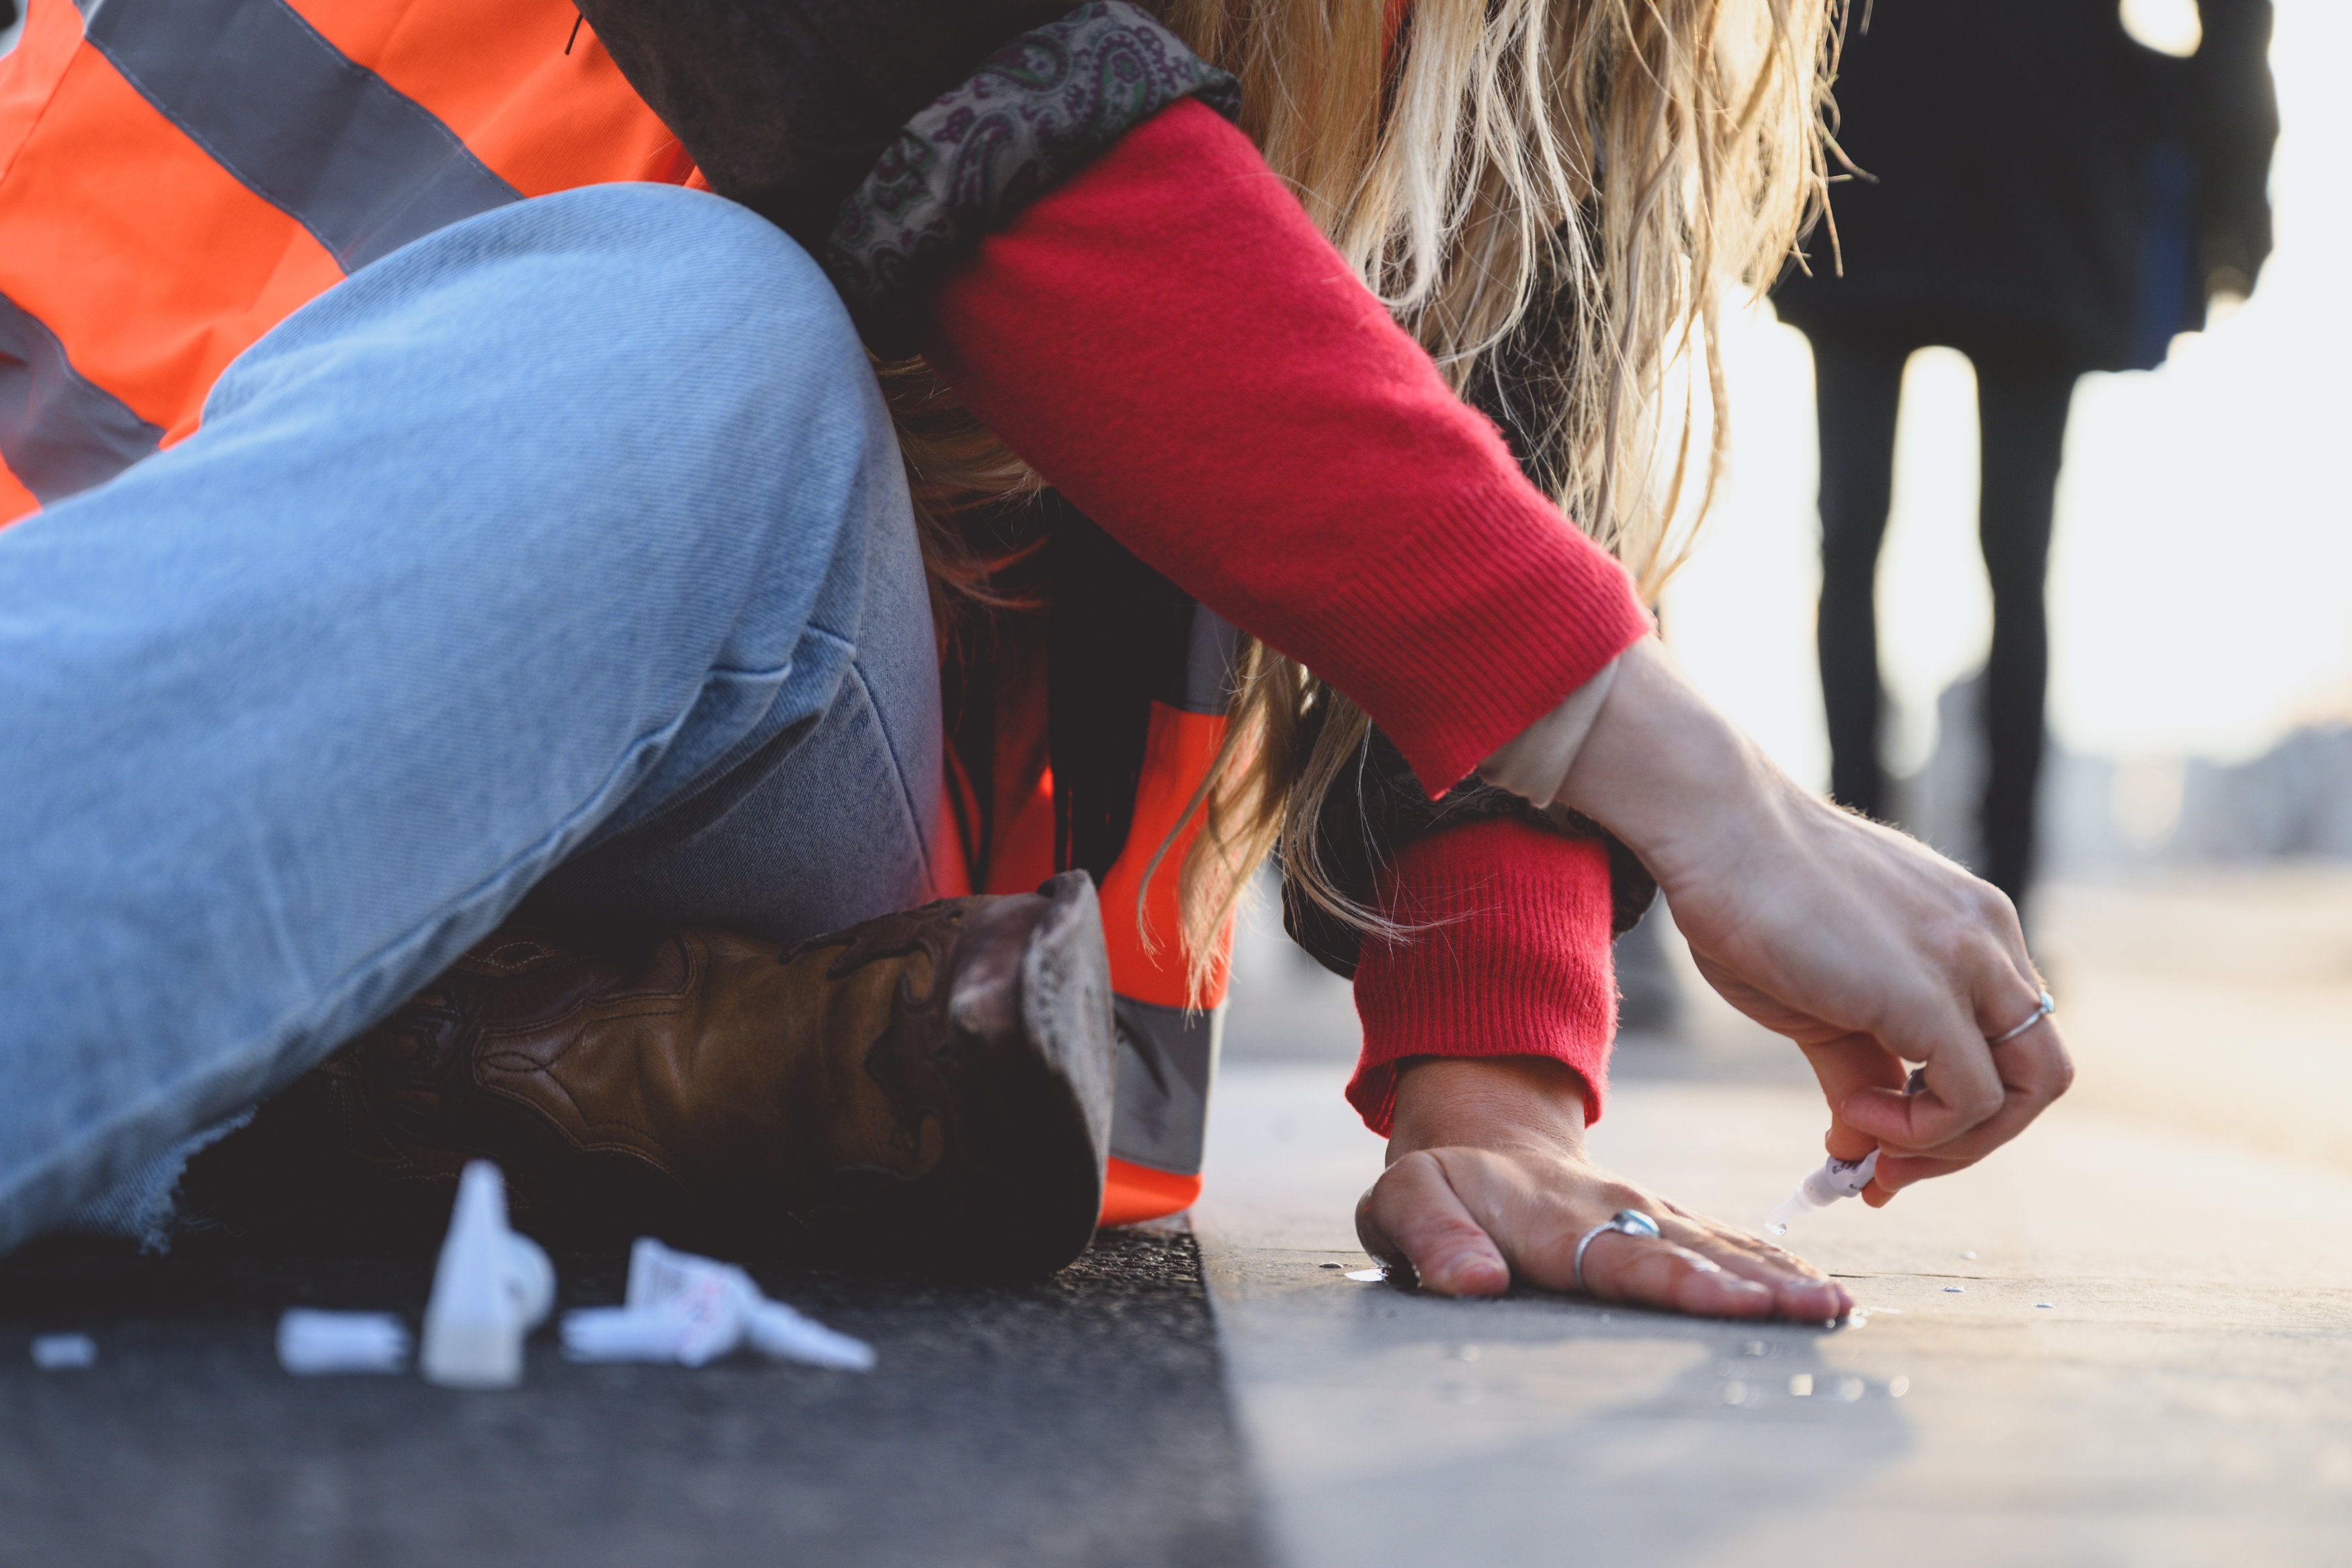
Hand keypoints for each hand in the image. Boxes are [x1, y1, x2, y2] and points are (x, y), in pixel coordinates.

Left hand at [1357, 1058, 1852, 1318]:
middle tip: (1821, 1313)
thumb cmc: (1440, 1184)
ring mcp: (1649, 1212)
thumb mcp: (1406, 1202)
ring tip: (1837, 1308)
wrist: (1480, 1135)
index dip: (1683, 1283)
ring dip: (1780, 1277)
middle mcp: (1616, 1212)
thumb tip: (1474, 1282)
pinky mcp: (1668, 1219)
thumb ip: (1433, 1239)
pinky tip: (1817, 1292)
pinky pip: (1726, 1242)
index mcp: (1556, 1219)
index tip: (1740, 1304)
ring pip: (1722, 1246)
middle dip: (1758, 1286)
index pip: (1626, 1259)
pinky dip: (1773, 1266)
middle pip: (1693, 1254)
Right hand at [1556, 639, 2072, 1201]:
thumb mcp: (1820, 995)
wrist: (1714, 827)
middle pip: (2041, 1072)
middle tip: (1891, 1166)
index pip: (2007, 1041)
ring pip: (2028, 1091)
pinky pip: (1971, 1099)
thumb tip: (1857, 1148)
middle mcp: (1989, 939)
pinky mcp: (1928, 992)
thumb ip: (1857, 1068)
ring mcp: (1968, 961)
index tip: (1884, 1140)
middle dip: (1974, 1140)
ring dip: (1951, 1145)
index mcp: (1971, 927)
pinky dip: (1920, 1131)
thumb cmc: (1750, 895)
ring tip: (1866, 1140)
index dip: (1959, 1109)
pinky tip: (1853, 1112)